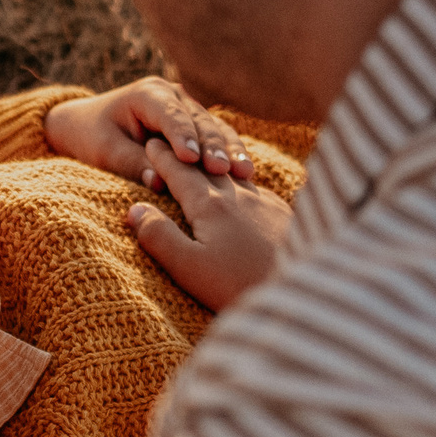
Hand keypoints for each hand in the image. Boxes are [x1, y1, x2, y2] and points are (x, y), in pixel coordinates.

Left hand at [43, 77, 255, 184]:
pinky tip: (245, 174)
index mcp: (147, 94)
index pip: (170, 115)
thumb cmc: (92, 138)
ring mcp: (187, 107)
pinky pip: (217, 139)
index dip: (182, 136)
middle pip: (199, 121)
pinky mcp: (196, 124)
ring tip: (244, 173)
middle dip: (213, 146)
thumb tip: (161, 184)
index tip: (192, 159)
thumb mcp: (105, 152)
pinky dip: (230, 155)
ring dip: (229, 151)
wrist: (88, 127)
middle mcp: (172, 95)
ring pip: (214, 129)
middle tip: (223, 170)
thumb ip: (133, 164)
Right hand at [128, 138, 291, 310]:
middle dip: (187, 155)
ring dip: (216, 165)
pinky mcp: (285, 216)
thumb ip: (158, 235)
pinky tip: (245, 189)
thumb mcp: (187, 267)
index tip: (151, 143)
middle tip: (172, 142)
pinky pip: (257, 190)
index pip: (180, 173)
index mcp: (210, 205)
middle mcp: (238, 196)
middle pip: (207, 168)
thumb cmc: (237, 286)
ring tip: (205, 161)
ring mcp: (266, 203)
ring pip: (234, 175)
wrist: (301, 293)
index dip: (163, 158)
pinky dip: (241, 182)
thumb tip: (135, 208)